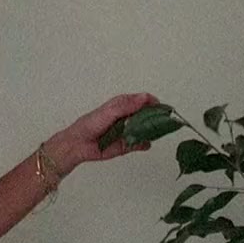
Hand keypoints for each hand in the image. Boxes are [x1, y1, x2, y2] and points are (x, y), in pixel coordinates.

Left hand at [45, 93, 159, 172]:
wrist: (79, 145)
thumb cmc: (89, 125)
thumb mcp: (109, 112)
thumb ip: (126, 106)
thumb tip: (143, 97)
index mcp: (122, 105)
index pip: (142, 100)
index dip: (152, 102)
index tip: (161, 105)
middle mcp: (127, 117)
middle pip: (147, 115)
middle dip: (156, 117)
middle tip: (164, 119)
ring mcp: (128, 131)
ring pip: (146, 129)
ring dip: (153, 130)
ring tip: (159, 131)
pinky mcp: (127, 145)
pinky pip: (140, 143)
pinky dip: (145, 144)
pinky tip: (147, 143)